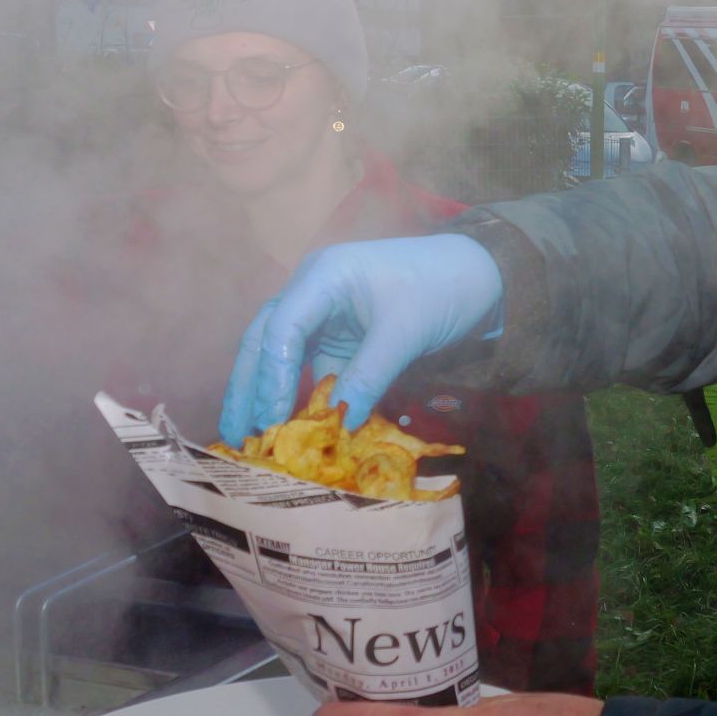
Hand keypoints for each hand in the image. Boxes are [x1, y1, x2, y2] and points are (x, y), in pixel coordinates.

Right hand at [219, 234, 501, 440]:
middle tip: (235, 437)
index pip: (282, 327)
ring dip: (268, 396)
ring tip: (251, 440)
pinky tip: (294, 431)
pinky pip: (313, 369)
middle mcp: (313, 292)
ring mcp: (324, 314)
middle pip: (266, 340)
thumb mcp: (406, 332)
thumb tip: (337, 425)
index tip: (269, 420)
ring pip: (283, 357)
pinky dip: (304, 398)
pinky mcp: (341, 337)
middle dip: (249, 388)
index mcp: (324, 276)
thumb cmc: (443, 288)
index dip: (272, 377)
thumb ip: (369, 375)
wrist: (481, 275)